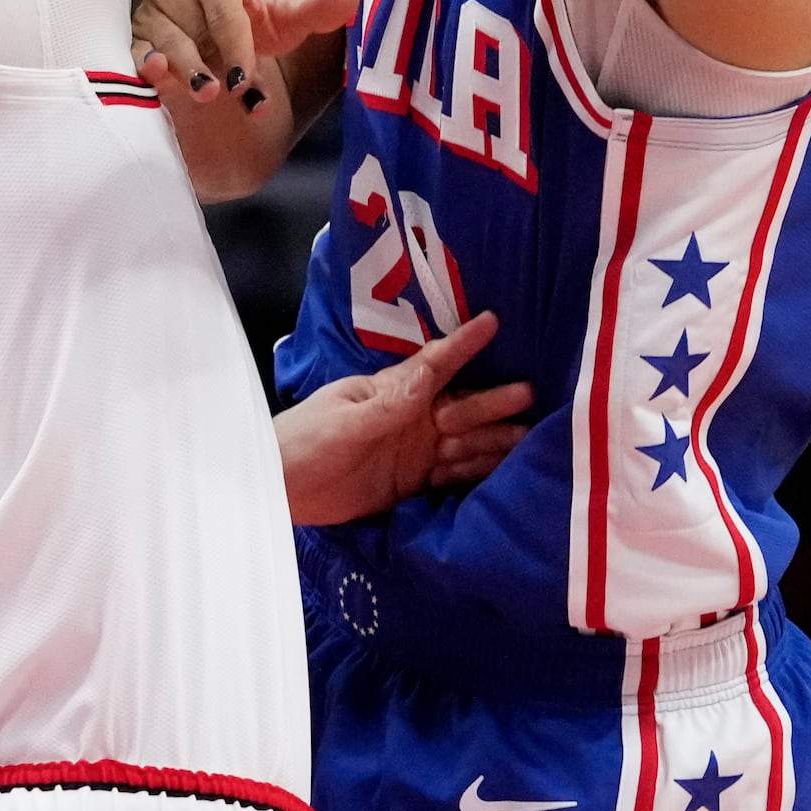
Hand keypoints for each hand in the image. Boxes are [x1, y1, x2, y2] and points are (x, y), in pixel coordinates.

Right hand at [134, 0, 358, 114]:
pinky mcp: (133, 39)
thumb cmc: (262, 17)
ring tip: (204, 94)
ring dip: (182, 74)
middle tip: (224, 93)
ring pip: (160, 45)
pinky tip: (157, 88)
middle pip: (187, 29)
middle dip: (209, 65)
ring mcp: (147, 12)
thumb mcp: (293, 13)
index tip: (247, 83)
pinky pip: (133, 59)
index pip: (222, 11)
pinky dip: (147, 77)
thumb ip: (321, 8)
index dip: (237, 48)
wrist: (229, 29)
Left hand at [274, 311, 532, 526]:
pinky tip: (505, 470)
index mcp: (390, 392)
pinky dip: (478, 471)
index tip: (492, 321)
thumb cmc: (303, 441)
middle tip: (529, 394)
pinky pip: (453, 475)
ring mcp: (413, 450)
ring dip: (494, 438)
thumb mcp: (343, 421)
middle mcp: (410, 417)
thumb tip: (425, 381)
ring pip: (463, 440)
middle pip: (459, 405)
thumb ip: (385, 407)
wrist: (281, 489)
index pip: (434, 364)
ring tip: (530, 437)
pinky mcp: (412, 483)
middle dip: (492, 400)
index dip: (463, 345)